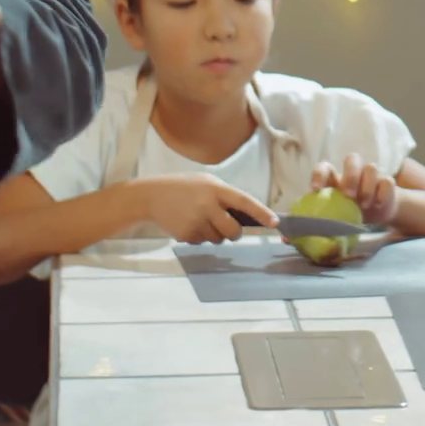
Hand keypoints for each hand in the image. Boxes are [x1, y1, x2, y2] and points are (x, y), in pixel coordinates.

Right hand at [121, 173, 276, 243]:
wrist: (150, 196)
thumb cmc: (183, 187)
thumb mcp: (205, 182)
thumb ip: (224, 196)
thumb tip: (247, 215)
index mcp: (215, 189)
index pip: (243, 201)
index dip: (260, 213)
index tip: (274, 222)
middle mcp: (207, 206)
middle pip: (233, 231)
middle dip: (233, 232)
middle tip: (226, 225)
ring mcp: (196, 222)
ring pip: (218, 239)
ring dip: (214, 233)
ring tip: (199, 218)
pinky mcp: (186, 235)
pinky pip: (203, 243)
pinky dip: (200, 236)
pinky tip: (188, 224)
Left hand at [310, 154, 397, 226]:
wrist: (378, 213)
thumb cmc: (349, 213)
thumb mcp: (332, 217)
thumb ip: (314, 221)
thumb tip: (288, 236)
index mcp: (336, 178)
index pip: (325, 167)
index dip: (319, 174)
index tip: (315, 189)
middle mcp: (354, 173)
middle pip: (352, 159)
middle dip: (350, 176)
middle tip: (348, 196)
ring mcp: (371, 176)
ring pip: (371, 167)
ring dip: (367, 186)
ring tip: (364, 204)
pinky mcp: (386, 183)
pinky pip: (387, 181)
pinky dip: (383, 192)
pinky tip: (378, 205)